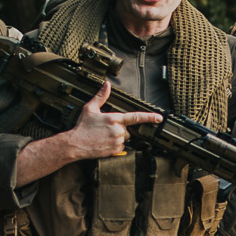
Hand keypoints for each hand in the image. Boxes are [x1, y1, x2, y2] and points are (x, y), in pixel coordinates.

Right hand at [11, 83, 165, 186]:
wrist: (75, 144)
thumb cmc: (82, 127)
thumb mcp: (90, 108)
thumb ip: (101, 96)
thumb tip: (106, 85)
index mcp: (114, 118)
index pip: (136, 117)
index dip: (149, 117)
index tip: (159, 118)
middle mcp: (118, 130)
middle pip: (128, 129)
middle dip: (120, 128)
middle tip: (105, 129)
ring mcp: (118, 141)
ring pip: (124, 138)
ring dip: (117, 137)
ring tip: (103, 136)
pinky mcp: (116, 150)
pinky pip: (120, 147)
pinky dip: (115, 145)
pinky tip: (104, 142)